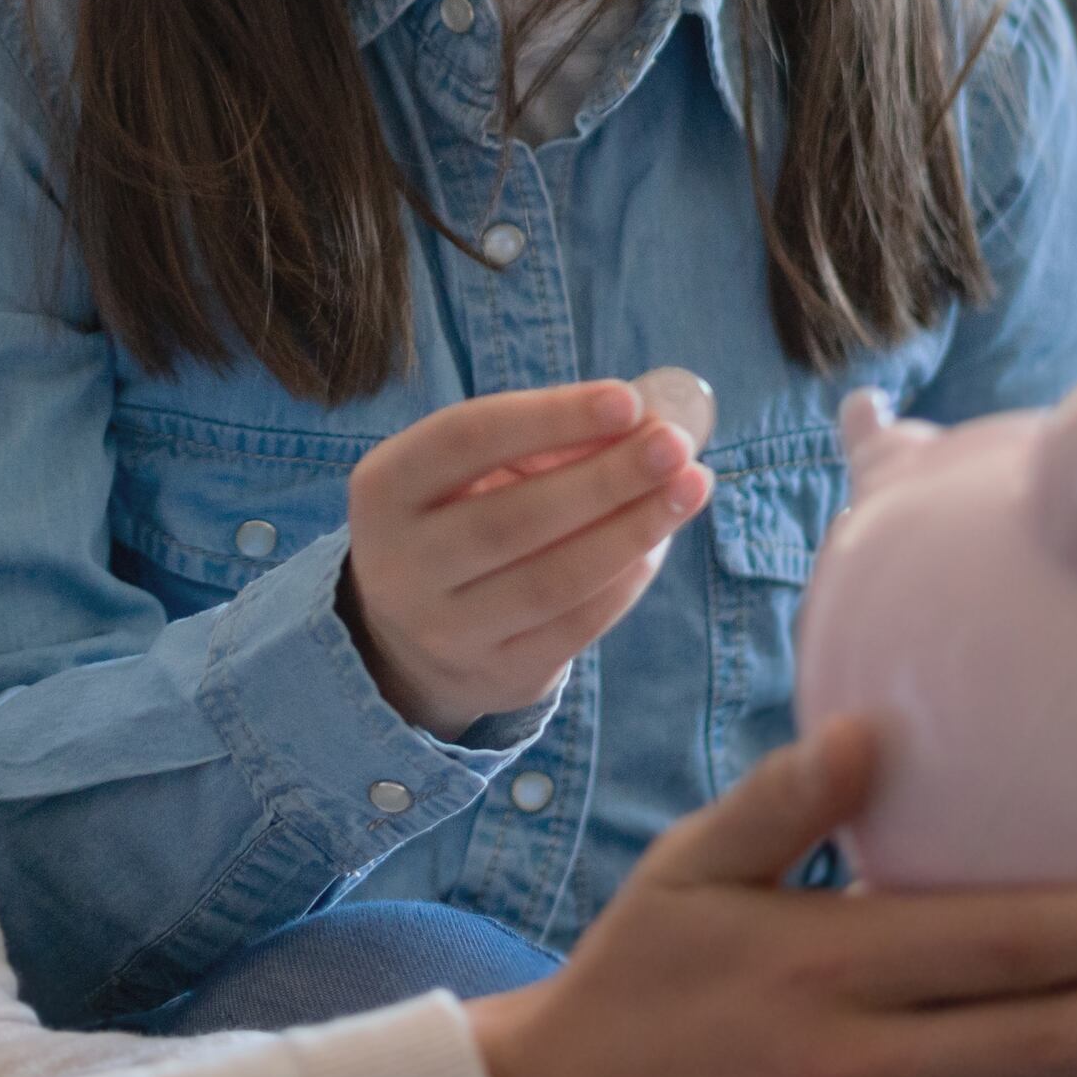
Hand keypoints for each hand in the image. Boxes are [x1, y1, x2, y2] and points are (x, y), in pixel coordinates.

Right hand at [339, 380, 710, 736]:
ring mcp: (444, 630)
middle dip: (607, 478)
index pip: (467, 439)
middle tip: (677, 446)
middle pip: (515, 517)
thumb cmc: (459, 518)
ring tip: (691, 488)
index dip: (550, 417)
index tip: (628, 400)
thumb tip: (643, 423)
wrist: (408, 637)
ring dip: (633, 531)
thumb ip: (545, 442)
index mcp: (385, 487)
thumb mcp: (471, 471)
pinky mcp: (495, 675)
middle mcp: (400, 563)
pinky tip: (659, 544)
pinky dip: (625, 582)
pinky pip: (575, 629)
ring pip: (552, 581)